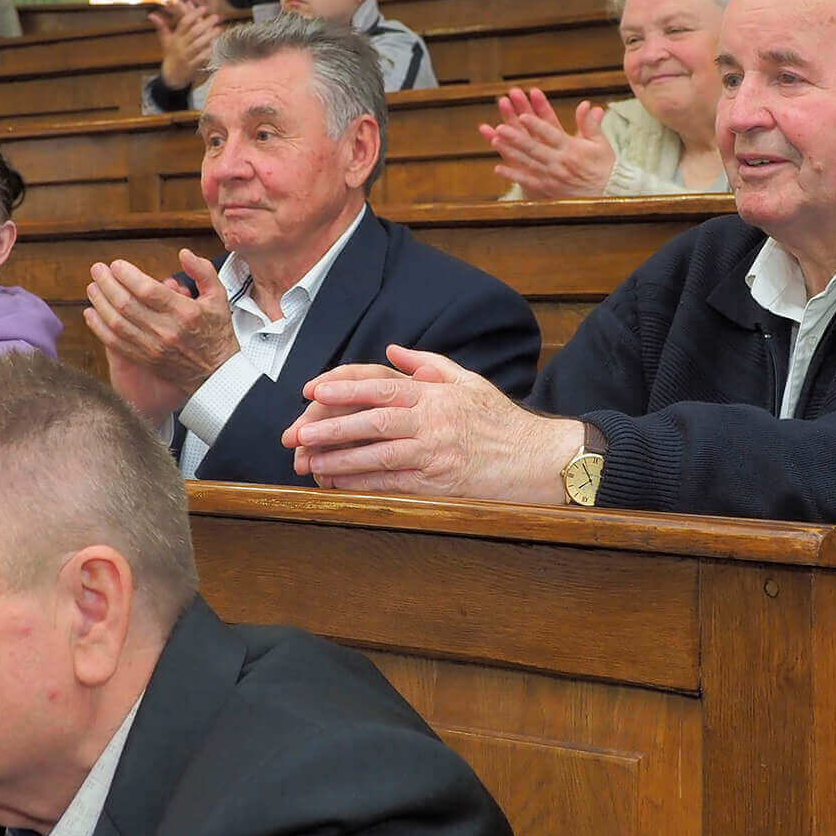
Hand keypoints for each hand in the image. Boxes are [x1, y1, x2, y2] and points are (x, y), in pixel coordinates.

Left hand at [83, 250, 237, 420]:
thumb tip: (184, 253)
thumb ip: (203, 271)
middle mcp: (166, 331)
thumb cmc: (217, 332)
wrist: (216, 374)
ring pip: (117, 323)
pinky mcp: (144, 359)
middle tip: (97, 269)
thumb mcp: (219, 297)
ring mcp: (153, 347)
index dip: (127, 275)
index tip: (116, 265)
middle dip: (107, 284)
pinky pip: (115, 343)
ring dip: (100, 303)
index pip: (148, 290)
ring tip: (92, 287)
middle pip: (126, 304)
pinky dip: (99, 328)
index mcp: (184, 313)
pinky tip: (91, 314)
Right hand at [149, 2, 219, 89]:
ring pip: (198, 44)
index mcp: (175, 38)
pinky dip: (207, 52)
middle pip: (193, 32)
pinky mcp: (191, 66)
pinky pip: (201, 58)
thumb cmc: (171, 56)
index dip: (194, 14)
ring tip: (219, 28)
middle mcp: (180, 46)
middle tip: (216, 16)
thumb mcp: (166, 41)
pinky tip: (214, 46)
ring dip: (210, 36)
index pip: (184, 23)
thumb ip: (161, 26)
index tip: (204, 8)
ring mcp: (186, 56)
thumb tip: (151, 15)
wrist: (171, 77)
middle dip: (205, 23)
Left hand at [281, 344, 577, 499]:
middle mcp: (432, 423)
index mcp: (435, 394)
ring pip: (377, 457)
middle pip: (372, 423)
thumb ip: (427, 364)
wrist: (538, 459)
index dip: (344, 388)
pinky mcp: (439, 484)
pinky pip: (392, 485)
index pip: (381, 386)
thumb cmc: (500, 420)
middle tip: (297, 432)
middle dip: (331, 427)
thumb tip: (391, 350)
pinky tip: (338, 483)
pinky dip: (362, 484)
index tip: (313, 390)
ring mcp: (435, 455)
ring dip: (339, 460)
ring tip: (308, 461)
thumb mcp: (467, 381)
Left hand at [478, 88, 615, 197]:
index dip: (536, 125)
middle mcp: (560, 162)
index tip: (523, 116)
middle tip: (501, 128)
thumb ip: (589, 123)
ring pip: (528, 162)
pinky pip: (527, 182)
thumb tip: (586, 104)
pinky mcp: (548, 189)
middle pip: (534, 148)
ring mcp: (552, 176)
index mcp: (572, 148)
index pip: (551, 134)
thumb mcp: (599, 142)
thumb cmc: (603, 165)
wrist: (609, 193)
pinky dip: (513, 176)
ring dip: (511, 152)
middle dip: (516, 137)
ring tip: (495, 141)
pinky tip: (498, 168)